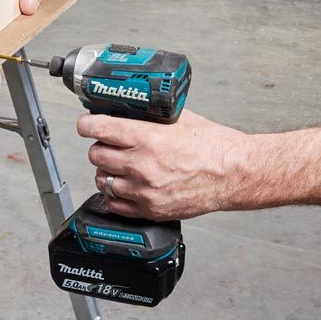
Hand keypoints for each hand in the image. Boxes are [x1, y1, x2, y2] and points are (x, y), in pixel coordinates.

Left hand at [81, 109, 250, 219]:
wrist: (234, 174)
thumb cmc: (213, 146)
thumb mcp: (178, 118)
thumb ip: (149, 116)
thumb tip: (126, 109)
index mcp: (147, 138)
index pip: (99, 129)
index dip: (87, 125)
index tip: (86, 124)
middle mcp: (142, 165)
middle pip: (96, 155)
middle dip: (99, 147)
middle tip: (107, 144)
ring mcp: (145, 190)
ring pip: (103, 180)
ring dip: (106, 171)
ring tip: (117, 166)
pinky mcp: (151, 209)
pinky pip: (116, 204)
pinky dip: (115, 194)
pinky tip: (124, 186)